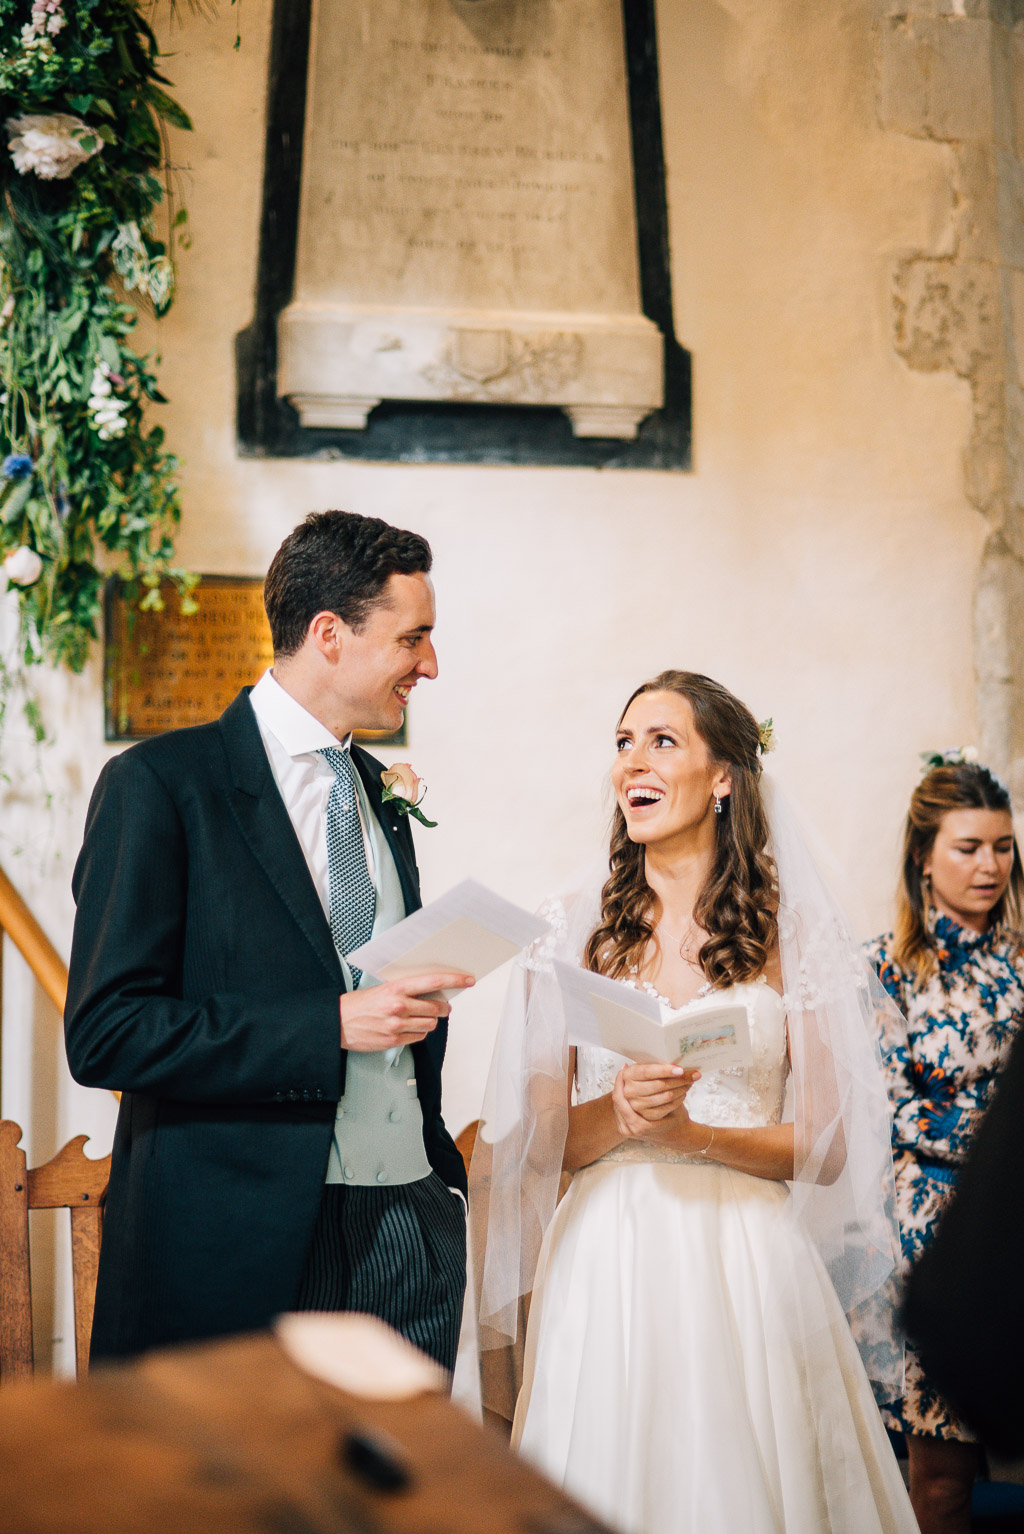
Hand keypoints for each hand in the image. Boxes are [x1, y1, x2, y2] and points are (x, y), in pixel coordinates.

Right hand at [339, 971, 473, 1051]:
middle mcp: (398, 1006)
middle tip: (443, 1006)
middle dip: (443, 1007)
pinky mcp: (394, 1041)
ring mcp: (397, 1025)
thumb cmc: (359, 1004)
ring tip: (421, 1017)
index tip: (468, 979)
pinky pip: (418, 1037)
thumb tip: (432, 991)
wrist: (337, 1023)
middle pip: (436, 1007)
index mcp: (396, 988)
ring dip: (430, 1021)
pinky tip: (409, 1028)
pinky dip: (418, 1033)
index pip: (433, 981)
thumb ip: (406, 990)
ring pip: (430, 1024)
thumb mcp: (383, 989)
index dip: (454, 980)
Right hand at [612, 1061, 699, 1142]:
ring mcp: (634, 1108)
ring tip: (689, 1083)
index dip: (664, 1070)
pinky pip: (665, 1109)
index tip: (680, 1069)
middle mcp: (627, 1092)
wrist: (643, 1110)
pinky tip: (683, 1094)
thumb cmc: (648, 1086)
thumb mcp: (646, 1074)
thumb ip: (653, 1067)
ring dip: (680, 1089)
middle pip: (658, 1085)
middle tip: (693, 1075)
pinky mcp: (642, 1121)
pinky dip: (677, 1101)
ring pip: (664, 1097)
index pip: (646, 1071)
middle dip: (678, 1079)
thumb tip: (674, 1056)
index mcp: (627, 1075)